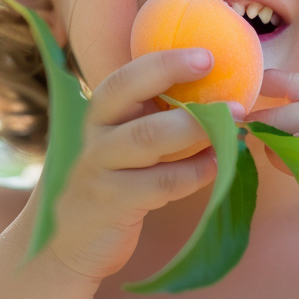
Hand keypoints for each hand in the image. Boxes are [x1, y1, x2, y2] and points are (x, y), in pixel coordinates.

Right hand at [32, 47, 243, 285]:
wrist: (65, 243)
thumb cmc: (108, 184)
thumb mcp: (119, 145)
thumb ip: (150, 120)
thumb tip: (211, 95)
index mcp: (99, 113)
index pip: (126, 75)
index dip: (164, 62)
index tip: (205, 55)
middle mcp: (94, 133)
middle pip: (128, 93)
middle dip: (175, 78)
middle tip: (221, 78)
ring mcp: (99, 167)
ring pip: (146, 137)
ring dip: (195, 128)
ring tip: (233, 126)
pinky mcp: (112, 203)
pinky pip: (159, 183)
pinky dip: (193, 173)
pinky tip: (217, 166)